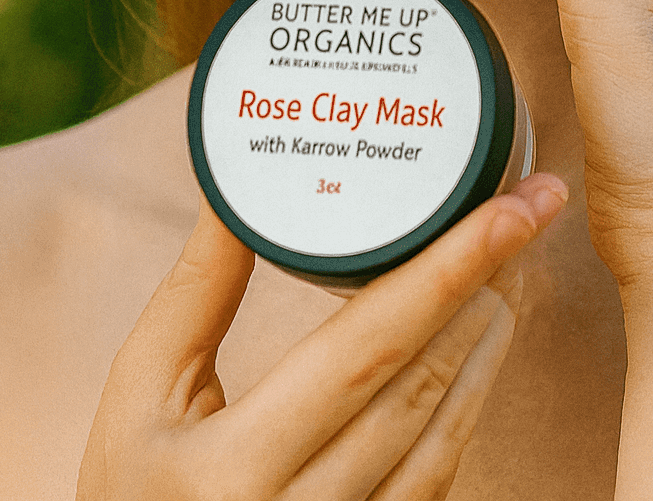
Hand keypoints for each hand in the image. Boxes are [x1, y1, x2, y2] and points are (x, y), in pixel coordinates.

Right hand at [76, 175, 566, 500]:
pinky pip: (435, 486)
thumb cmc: (130, 492)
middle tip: (522, 216)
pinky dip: (462, 414)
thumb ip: (195, 292)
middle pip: (420, 385)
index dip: (449, 269)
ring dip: (485, 349)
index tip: (513, 209)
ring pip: (444, 438)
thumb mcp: (139, 396)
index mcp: (233, 469)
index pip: (366, 348)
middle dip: (481, 292)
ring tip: (506, 272)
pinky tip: (475, 358)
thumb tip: (238, 184)